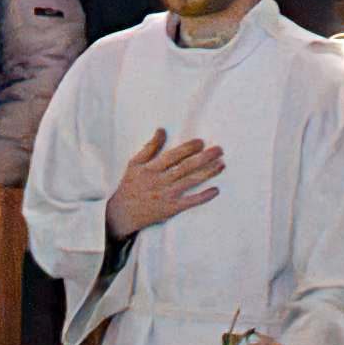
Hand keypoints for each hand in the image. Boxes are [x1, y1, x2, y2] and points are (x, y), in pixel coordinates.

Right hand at [107, 131, 226, 237]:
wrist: (121, 214)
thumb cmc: (129, 186)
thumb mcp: (134, 164)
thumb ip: (149, 147)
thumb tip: (162, 130)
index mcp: (150, 168)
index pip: (172, 156)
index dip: (187, 148)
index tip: (201, 142)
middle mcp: (159, 181)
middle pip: (185, 167)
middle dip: (204, 158)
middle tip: (219, 150)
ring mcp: (166, 196)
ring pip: (190, 182)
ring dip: (207, 173)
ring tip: (221, 165)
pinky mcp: (170, 209)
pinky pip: (190, 202)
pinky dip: (203, 197)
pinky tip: (215, 190)